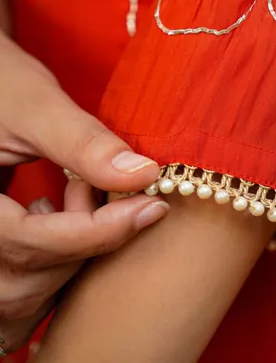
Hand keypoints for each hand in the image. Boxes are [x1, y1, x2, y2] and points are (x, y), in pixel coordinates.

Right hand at [0, 31, 167, 355]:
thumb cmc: (2, 84)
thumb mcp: (37, 104)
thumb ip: (83, 142)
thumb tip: (145, 175)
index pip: (30, 245)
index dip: (98, 231)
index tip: (153, 208)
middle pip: (26, 283)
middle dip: (83, 243)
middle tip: (107, 188)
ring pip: (24, 299)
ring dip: (71, 259)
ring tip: (82, 196)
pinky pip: (22, 292)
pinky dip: (56, 270)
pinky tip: (68, 221)